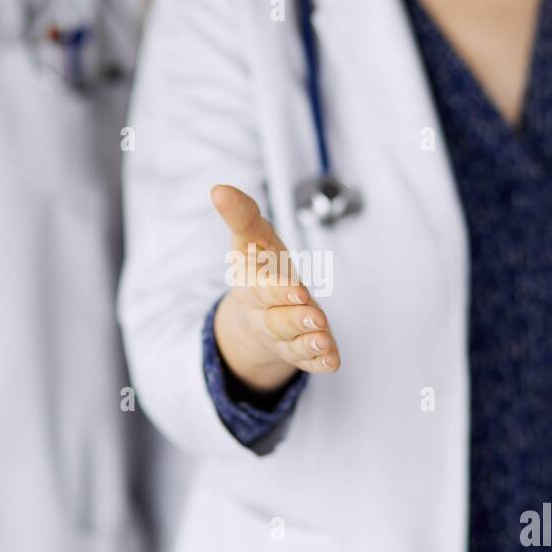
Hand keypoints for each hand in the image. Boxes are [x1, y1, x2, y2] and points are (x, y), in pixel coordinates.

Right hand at [210, 184, 340, 392]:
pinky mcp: (297, 351)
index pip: (261, 288)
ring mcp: (280, 336)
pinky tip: (332, 361)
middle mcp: (263, 314)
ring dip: (308, 343)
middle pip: (276, 321)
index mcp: (251, 284)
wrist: (255, 309)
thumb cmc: (260, 265)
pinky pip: (306, 361)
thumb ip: (241, 214)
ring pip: (292, 343)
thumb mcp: (251, 236)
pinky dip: (318, 362)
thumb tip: (218, 189)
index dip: (278, 290)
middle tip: (316, 316)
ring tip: (325, 340)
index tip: (298, 290)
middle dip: (294, 320)